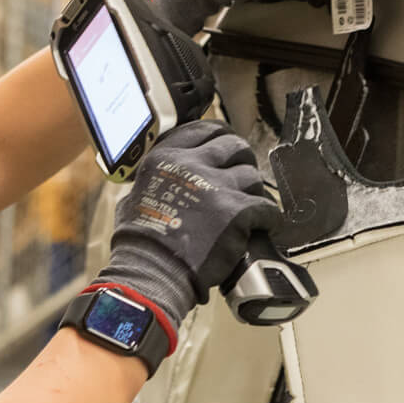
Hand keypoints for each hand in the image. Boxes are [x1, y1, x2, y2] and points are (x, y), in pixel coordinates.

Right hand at [95, 120, 289, 334]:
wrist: (153, 272)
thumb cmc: (139, 244)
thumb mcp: (133, 199)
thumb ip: (153, 183)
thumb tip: (162, 183)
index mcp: (166, 159)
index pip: (203, 130)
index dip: (220, 138)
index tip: (226, 148)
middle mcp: (193, 166)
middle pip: (234, 147)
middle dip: (242, 161)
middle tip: (242, 178)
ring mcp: (218, 188)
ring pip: (253, 176)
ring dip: (254, 192)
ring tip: (249, 208)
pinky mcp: (238, 213)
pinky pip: (268, 208)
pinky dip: (270, 218)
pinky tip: (266, 225)